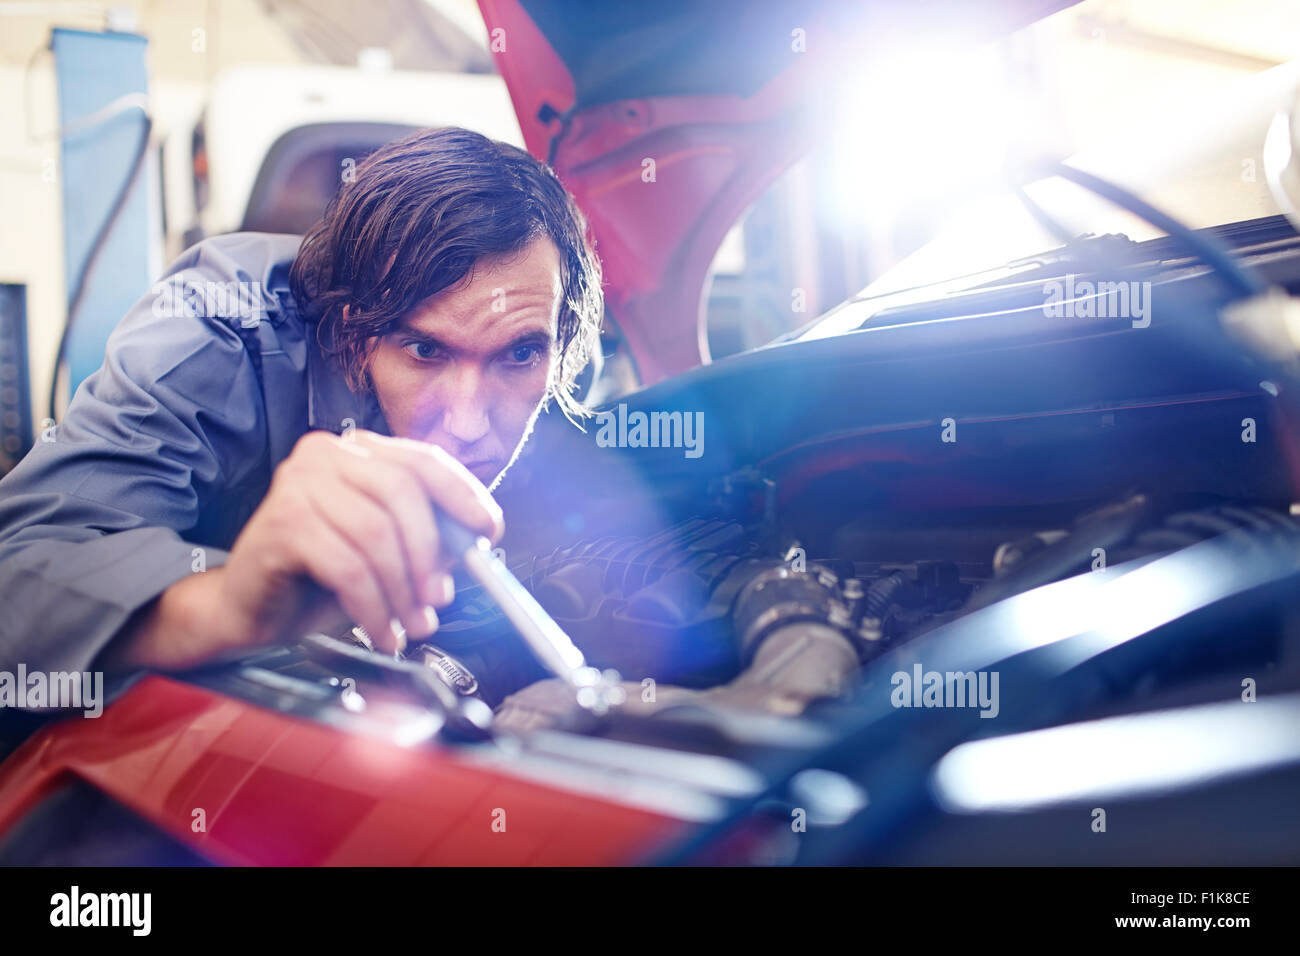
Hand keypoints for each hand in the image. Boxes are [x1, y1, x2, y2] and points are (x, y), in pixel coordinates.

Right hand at [110, 429, 502, 667]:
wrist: (248, 609)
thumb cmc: (319, 579)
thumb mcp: (387, 554)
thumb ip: (428, 539)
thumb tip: (474, 543)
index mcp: (357, 451)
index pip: (424, 460)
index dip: (464, 496)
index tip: (489, 532)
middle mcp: (325, 455)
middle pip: (402, 493)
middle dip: (431, 553)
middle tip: (440, 598)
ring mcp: (297, 485)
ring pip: (376, 535)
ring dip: (402, 590)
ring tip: (409, 625)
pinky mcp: (280, 525)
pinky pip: (347, 568)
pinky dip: (374, 607)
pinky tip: (382, 633)